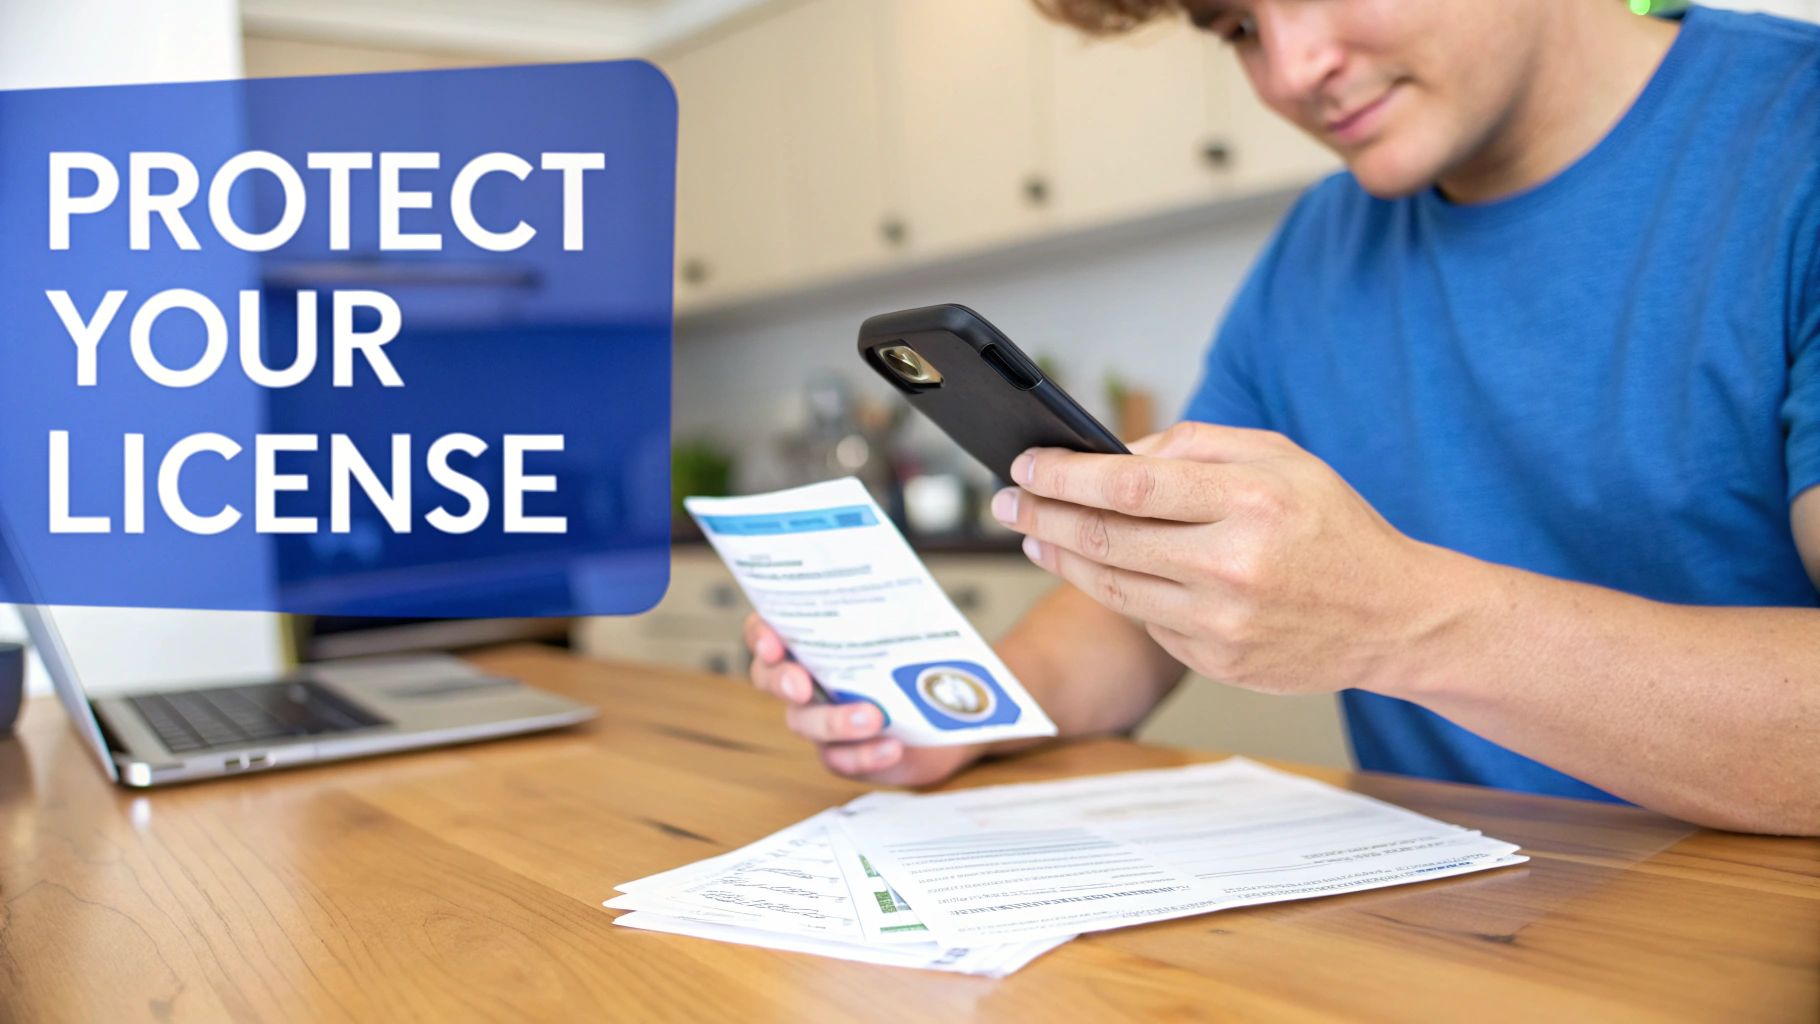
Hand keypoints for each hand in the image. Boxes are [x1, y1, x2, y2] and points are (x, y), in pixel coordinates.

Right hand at [742, 613, 981, 784]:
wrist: (946, 707)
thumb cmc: (915, 657)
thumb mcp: (902, 626)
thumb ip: (887, 609)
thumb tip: (897, 586)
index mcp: (810, 640)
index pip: (764, 631)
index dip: (759, 637)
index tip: (773, 643)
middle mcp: (805, 679)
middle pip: (771, 680)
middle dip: (782, 681)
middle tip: (801, 685)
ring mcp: (820, 719)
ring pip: (805, 723)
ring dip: (835, 721)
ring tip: (872, 716)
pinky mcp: (843, 753)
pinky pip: (840, 759)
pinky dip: (865, 755)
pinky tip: (891, 746)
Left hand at [991, 422, 1457, 696]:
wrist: (1393, 617)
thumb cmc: (1333, 527)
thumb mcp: (1282, 458)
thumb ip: (1195, 445)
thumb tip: (1114, 456)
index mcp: (1250, 500)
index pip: (1128, 486)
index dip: (1064, 476)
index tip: (1025, 466)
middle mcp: (1232, 565)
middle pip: (1105, 538)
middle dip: (1042, 516)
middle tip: (1006, 502)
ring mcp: (1222, 622)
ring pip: (1112, 586)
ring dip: (1059, 557)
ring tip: (1032, 536)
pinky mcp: (1217, 661)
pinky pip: (1145, 620)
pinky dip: (1115, 591)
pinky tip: (1096, 569)